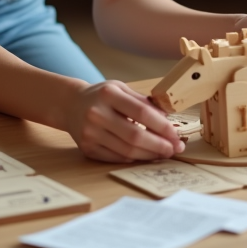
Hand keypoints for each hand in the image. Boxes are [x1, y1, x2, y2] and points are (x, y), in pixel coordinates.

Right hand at [65, 80, 184, 162]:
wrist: (70, 104)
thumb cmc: (101, 96)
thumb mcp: (121, 88)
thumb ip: (142, 101)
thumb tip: (167, 119)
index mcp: (108, 94)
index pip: (141, 112)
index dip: (162, 126)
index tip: (176, 134)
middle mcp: (96, 114)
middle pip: (135, 136)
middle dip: (159, 145)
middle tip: (175, 149)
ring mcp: (90, 133)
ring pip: (126, 151)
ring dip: (149, 155)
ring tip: (163, 154)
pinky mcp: (87, 149)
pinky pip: (116, 158)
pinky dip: (133, 159)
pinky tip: (145, 156)